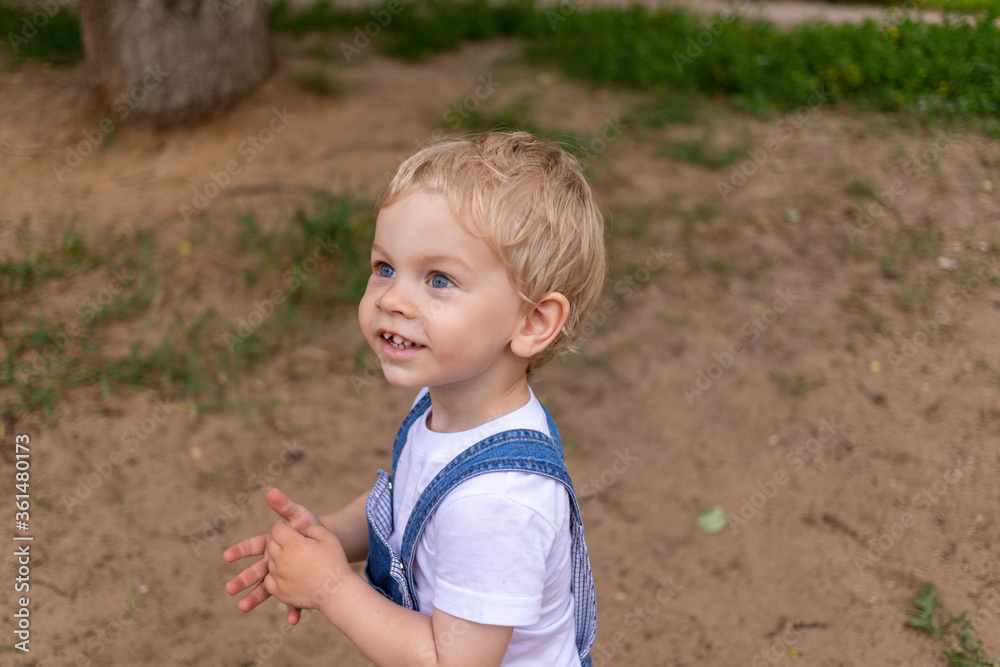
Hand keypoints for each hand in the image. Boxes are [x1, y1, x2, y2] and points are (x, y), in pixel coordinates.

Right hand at [223, 488, 321, 623]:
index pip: (252, 546)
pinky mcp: (296, 586)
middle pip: (255, 571)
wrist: (328, 542)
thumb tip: (271, 490)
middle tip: (229, 589)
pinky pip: (293, 599)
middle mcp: (273, 561)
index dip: (239, 550)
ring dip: (255, 598)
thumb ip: (285, 505)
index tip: (227, 556)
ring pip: (267, 589)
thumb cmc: (310, 527)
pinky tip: (293, 620)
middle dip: (242, 580)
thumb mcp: (299, 515)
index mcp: (271, 544)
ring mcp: (283, 575)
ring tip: (242, 607)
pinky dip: (293, 610)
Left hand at [264, 520, 351, 610]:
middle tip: (289, 543)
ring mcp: (279, 578)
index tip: (284, 526)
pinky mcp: (279, 592)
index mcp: (293, 545)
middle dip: (278, 541)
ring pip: (270, 562)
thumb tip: (301, 530)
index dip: (280, 525)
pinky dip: (274, 575)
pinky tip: (285, 574)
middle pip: (271, 545)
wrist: (337, 591)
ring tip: (292, 560)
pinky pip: (268, 580)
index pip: (276, 529)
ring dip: (278, 558)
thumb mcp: (328, 537)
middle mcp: (282, 560)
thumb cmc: (335, 562)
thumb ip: (312, 528)